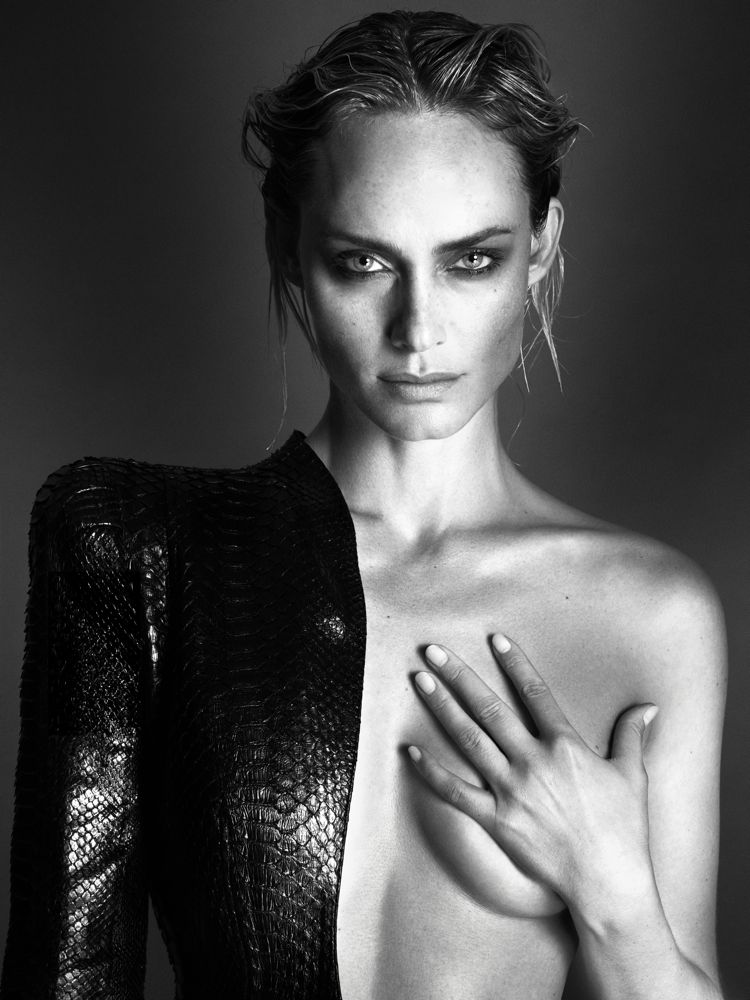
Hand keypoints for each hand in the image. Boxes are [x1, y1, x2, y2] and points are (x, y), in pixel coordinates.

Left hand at [407, 634, 658, 914]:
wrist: (607, 882)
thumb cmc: (624, 830)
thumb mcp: (633, 775)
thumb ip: (631, 735)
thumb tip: (646, 706)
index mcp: (564, 746)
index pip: (535, 693)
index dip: (514, 663)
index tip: (494, 639)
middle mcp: (533, 761)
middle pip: (489, 708)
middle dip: (459, 676)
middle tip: (432, 651)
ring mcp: (510, 790)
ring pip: (468, 739)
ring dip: (441, 707)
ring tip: (420, 681)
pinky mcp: (496, 819)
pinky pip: (455, 792)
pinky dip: (431, 772)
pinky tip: (411, 751)